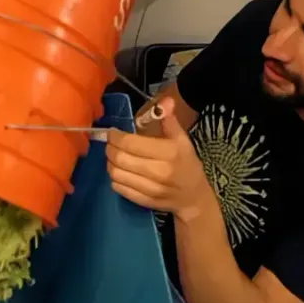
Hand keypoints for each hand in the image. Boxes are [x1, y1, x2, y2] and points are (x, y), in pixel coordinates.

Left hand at [106, 97, 214, 221]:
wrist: (193, 197)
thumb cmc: (186, 164)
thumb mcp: (182, 140)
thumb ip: (169, 120)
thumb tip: (165, 101)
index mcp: (168, 153)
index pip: (131, 143)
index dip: (116, 136)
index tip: (113, 132)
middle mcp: (159, 172)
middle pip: (120, 158)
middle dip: (109, 148)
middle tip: (110, 143)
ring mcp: (150, 189)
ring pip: (116, 174)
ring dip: (110, 163)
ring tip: (114, 156)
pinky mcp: (143, 201)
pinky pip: (118, 188)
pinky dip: (114, 178)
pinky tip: (120, 171)